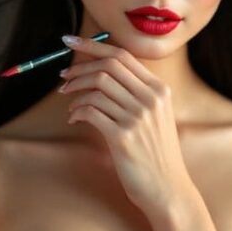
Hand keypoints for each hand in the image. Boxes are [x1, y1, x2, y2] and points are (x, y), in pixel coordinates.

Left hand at [58, 34, 192, 216]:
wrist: (168, 189)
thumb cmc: (156, 154)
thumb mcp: (155, 117)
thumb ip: (135, 94)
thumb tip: (100, 73)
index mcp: (159, 90)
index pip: (122, 55)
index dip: (93, 46)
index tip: (70, 41)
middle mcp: (150, 99)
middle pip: (107, 67)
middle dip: (79, 68)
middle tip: (63, 78)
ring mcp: (137, 118)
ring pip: (97, 88)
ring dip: (75, 92)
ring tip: (69, 103)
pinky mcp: (123, 137)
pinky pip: (91, 111)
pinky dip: (77, 111)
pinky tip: (75, 118)